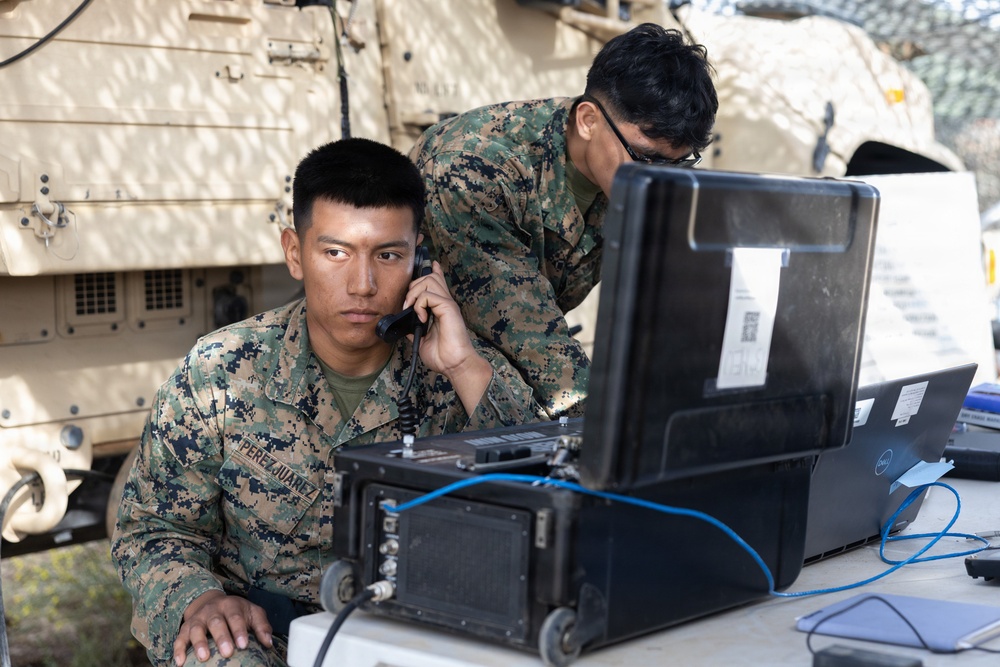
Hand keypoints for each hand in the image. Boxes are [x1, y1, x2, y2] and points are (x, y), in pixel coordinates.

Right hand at [173, 590, 272, 664]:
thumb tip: (268, 643)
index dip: (239, 630)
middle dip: (222, 637)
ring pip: (196, 629)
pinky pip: (180, 638)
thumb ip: (261, 626)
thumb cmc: (236, 612)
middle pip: (216, 622)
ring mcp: (198, 619)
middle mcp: (213, 610)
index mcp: (231, 605)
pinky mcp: (185, 628)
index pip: (236, 617)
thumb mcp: (252, 612)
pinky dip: (178, 649)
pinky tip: (180, 662)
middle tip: (227, 652)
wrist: (210, 601)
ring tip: (204, 657)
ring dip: (199, 643)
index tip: (244, 645)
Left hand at [403, 261, 491, 411]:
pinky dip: (419, 305)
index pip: (438, 281)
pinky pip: (429, 295)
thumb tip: (404, 325)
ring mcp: (448, 304)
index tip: (430, 263)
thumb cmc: (443, 356)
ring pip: (428, 281)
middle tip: (406, 306)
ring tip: (411, 310)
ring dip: (414, 294)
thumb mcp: (422, 340)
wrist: (454, 365)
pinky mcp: (448, 308)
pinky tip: (421, 318)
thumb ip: (415, 329)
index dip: (433, 271)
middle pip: (429, 277)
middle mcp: (446, 303)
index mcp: (442, 308)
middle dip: (412, 287)